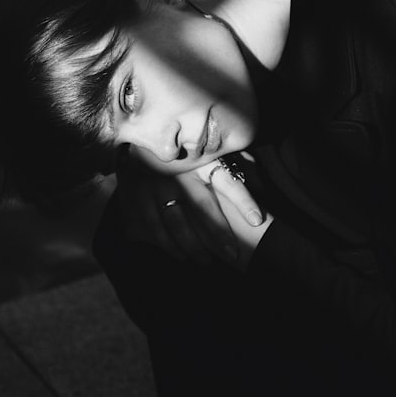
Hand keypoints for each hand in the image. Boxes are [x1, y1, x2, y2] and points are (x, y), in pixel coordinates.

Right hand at [117, 150, 269, 268]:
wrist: (138, 134)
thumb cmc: (184, 148)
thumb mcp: (210, 150)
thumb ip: (237, 163)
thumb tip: (260, 184)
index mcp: (200, 158)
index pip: (227, 180)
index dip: (243, 200)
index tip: (257, 220)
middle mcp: (178, 171)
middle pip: (201, 206)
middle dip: (219, 234)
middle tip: (234, 256)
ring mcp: (155, 182)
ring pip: (176, 221)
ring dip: (193, 246)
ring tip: (207, 262)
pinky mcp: (135, 193)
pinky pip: (152, 225)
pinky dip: (167, 244)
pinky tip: (180, 256)